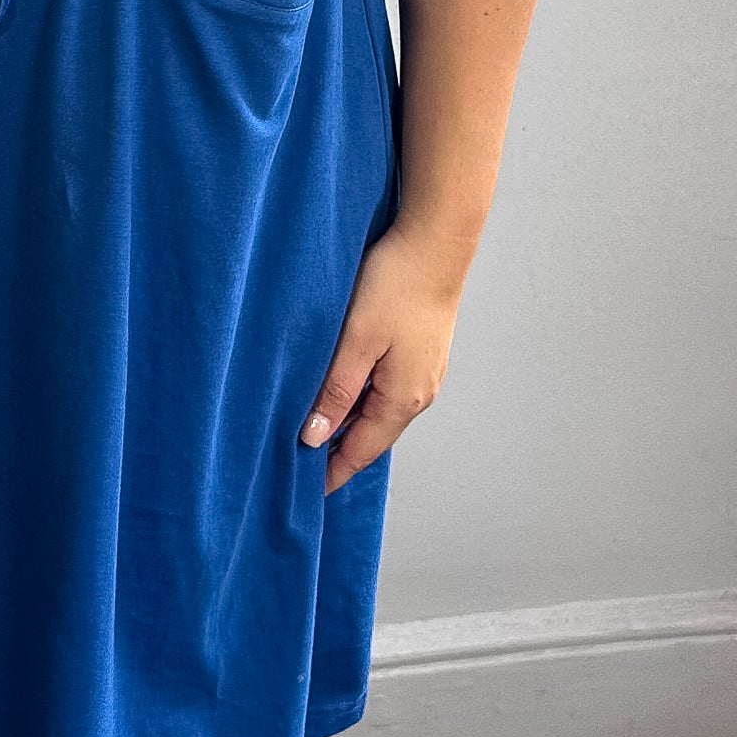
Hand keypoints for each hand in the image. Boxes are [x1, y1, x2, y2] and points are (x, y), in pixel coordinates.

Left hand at [299, 218, 467, 492]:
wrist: (436, 243)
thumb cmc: (395, 285)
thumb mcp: (354, 341)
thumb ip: (334, 392)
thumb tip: (314, 437)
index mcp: (402, 399)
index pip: (360, 452)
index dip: (331, 472)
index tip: (303, 492)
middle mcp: (419, 394)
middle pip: (372, 437)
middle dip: (339, 454)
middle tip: (300, 467)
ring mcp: (425, 374)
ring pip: (380, 413)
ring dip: (350, 426)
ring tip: (315, 433)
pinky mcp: (422, 354)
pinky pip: (388, 392)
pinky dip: (363, 402)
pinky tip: (343, 394)